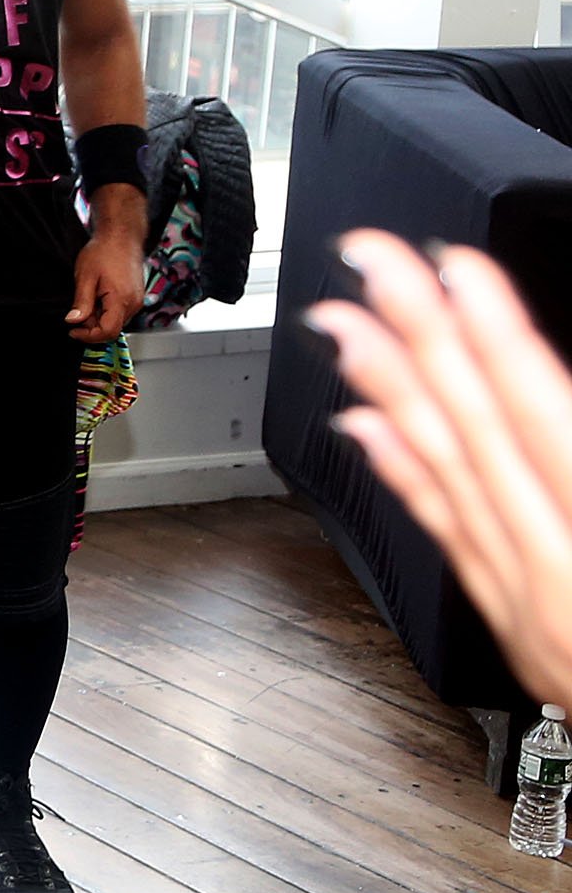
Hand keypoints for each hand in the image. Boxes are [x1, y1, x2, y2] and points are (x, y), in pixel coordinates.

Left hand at [64, 231, 142, 343]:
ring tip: (89, 297)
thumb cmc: (104, 251)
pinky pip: (120, 312)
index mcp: (121, 300)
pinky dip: (107, 310)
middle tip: (78, 310)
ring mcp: (136, 300)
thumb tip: (73, 321)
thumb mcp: (85, 277)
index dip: (89, 336)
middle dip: (92, 326)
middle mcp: (133, 303)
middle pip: (112, 329)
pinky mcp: (136, 297)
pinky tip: (98, 295)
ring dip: (99, 317)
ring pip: (116, 321)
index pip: (108, 332)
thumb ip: (81, 302)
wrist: (122, 236)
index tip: (73, 331)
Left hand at [307, 230, 571, 709]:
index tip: (453, 269)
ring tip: (343, 322)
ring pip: (452, 480)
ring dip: (392, 390)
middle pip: (484, 436)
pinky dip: (407, 476)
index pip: (550, 425)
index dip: (498, 339)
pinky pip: (452, 540)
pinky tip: (363, 424)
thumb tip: (553, 401)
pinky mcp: (523, 631)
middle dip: (423, 337)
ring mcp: (538, 612)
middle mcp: (565, 583)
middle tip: (369, 261)